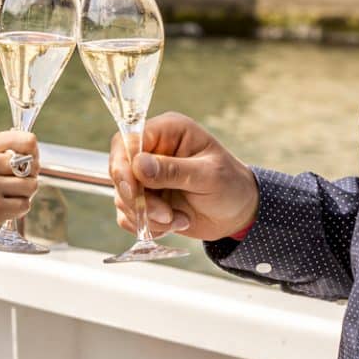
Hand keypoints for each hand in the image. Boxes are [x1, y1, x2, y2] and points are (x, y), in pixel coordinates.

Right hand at [0, 131, 39, 276]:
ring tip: (3, 202)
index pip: (24, 139)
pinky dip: (16, 212)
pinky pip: (23, 207)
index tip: (29, 162)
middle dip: (27, 177)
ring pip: (31, 186)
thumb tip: (16, 154)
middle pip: (31, 164)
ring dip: (22, 196)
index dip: (32, 152)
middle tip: (13, 188)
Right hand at [110, 112, 256, 241]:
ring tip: (179, 220)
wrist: (238, 214)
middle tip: (166, 215)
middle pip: (120, 171)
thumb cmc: (231, 185)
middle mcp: (152, 151)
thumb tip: (138, 165)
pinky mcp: (146, 199)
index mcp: (168, 132)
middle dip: (139, 199)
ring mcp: (147, 177)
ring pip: (123, 197)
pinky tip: (175, 224)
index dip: (123, 166)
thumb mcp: (208, 176)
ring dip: (148, 216)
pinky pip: (129, 215)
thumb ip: (173, 170)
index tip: (133, 191)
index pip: (128, 141)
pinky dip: (149, 226)